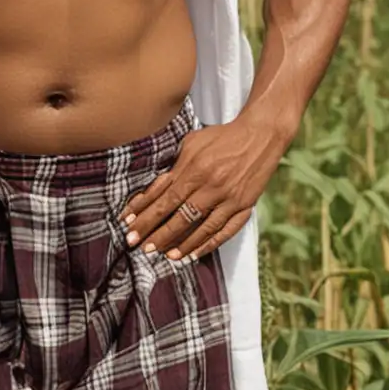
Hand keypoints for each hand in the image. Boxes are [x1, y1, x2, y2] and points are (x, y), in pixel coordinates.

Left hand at [122, 118, 287, 261]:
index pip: (164, 198)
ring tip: (165, 255)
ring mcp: (229, 199)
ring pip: (201, 228)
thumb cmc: (222, 137)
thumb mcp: (192, 142)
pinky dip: (209, 244)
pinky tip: (194, 254)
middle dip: (156, 234)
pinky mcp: (244, 206)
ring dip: (181, 244)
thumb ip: (174, 165)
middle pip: (178, 217)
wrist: (261, 135)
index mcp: (194, 169)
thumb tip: (153, 187)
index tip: (128, 226)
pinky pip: (225, 231)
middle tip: (139, 247)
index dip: (144, 214)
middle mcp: (210, 187)